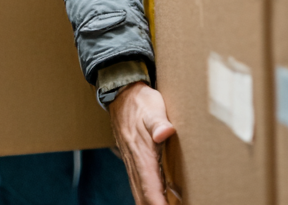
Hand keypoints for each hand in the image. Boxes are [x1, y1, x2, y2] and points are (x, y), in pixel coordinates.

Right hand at [109, 82, 175, 204]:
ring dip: (151, 203)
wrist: (122, 93)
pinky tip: (161, 198)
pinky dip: (150, 197)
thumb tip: (165, 132)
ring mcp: (133, 163)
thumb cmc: (140, 101)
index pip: (150, 190)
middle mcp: (135, 164)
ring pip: (140, 194)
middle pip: (143, 199)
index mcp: (142, 155)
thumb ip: (158, 122)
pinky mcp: (134, 161)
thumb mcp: (152, 108)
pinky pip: (140, 186)